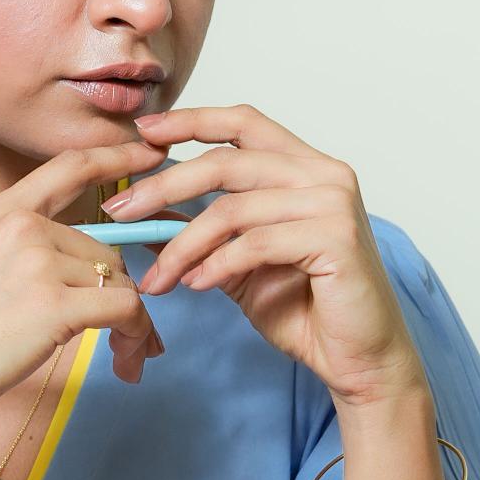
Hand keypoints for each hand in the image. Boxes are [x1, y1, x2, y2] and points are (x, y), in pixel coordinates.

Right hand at [0, 148, 162, 440]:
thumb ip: (21, 250)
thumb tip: (84, 266)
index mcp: (0, 210)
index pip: (71, 166)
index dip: (118, 155)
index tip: (152, 155)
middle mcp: (22, 226)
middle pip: (106, 249)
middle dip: (122, 294)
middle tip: (129, 336)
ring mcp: (39, 261)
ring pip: (119, 282)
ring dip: (131, 324)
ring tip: (126, 356)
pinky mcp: (56, 304)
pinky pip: (125, 309)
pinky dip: (136, 336)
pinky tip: (128, 358)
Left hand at [104, 107, 425, 408]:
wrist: (359, 359)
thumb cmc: (306, 308)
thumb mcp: (240, 261)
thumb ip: (204, 229)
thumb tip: (142, 210)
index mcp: (306, 166)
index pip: (243, 123)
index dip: (191, 121)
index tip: (143, 132)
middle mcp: (324, 173)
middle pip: (226, 162)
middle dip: (164, 186)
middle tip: (120, 212)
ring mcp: (333, 202)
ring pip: (233, 208)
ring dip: (183, 245)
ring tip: (157, 278)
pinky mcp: (335, 237)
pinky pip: (254, 244)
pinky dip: (216, 265)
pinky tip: (196, 285)